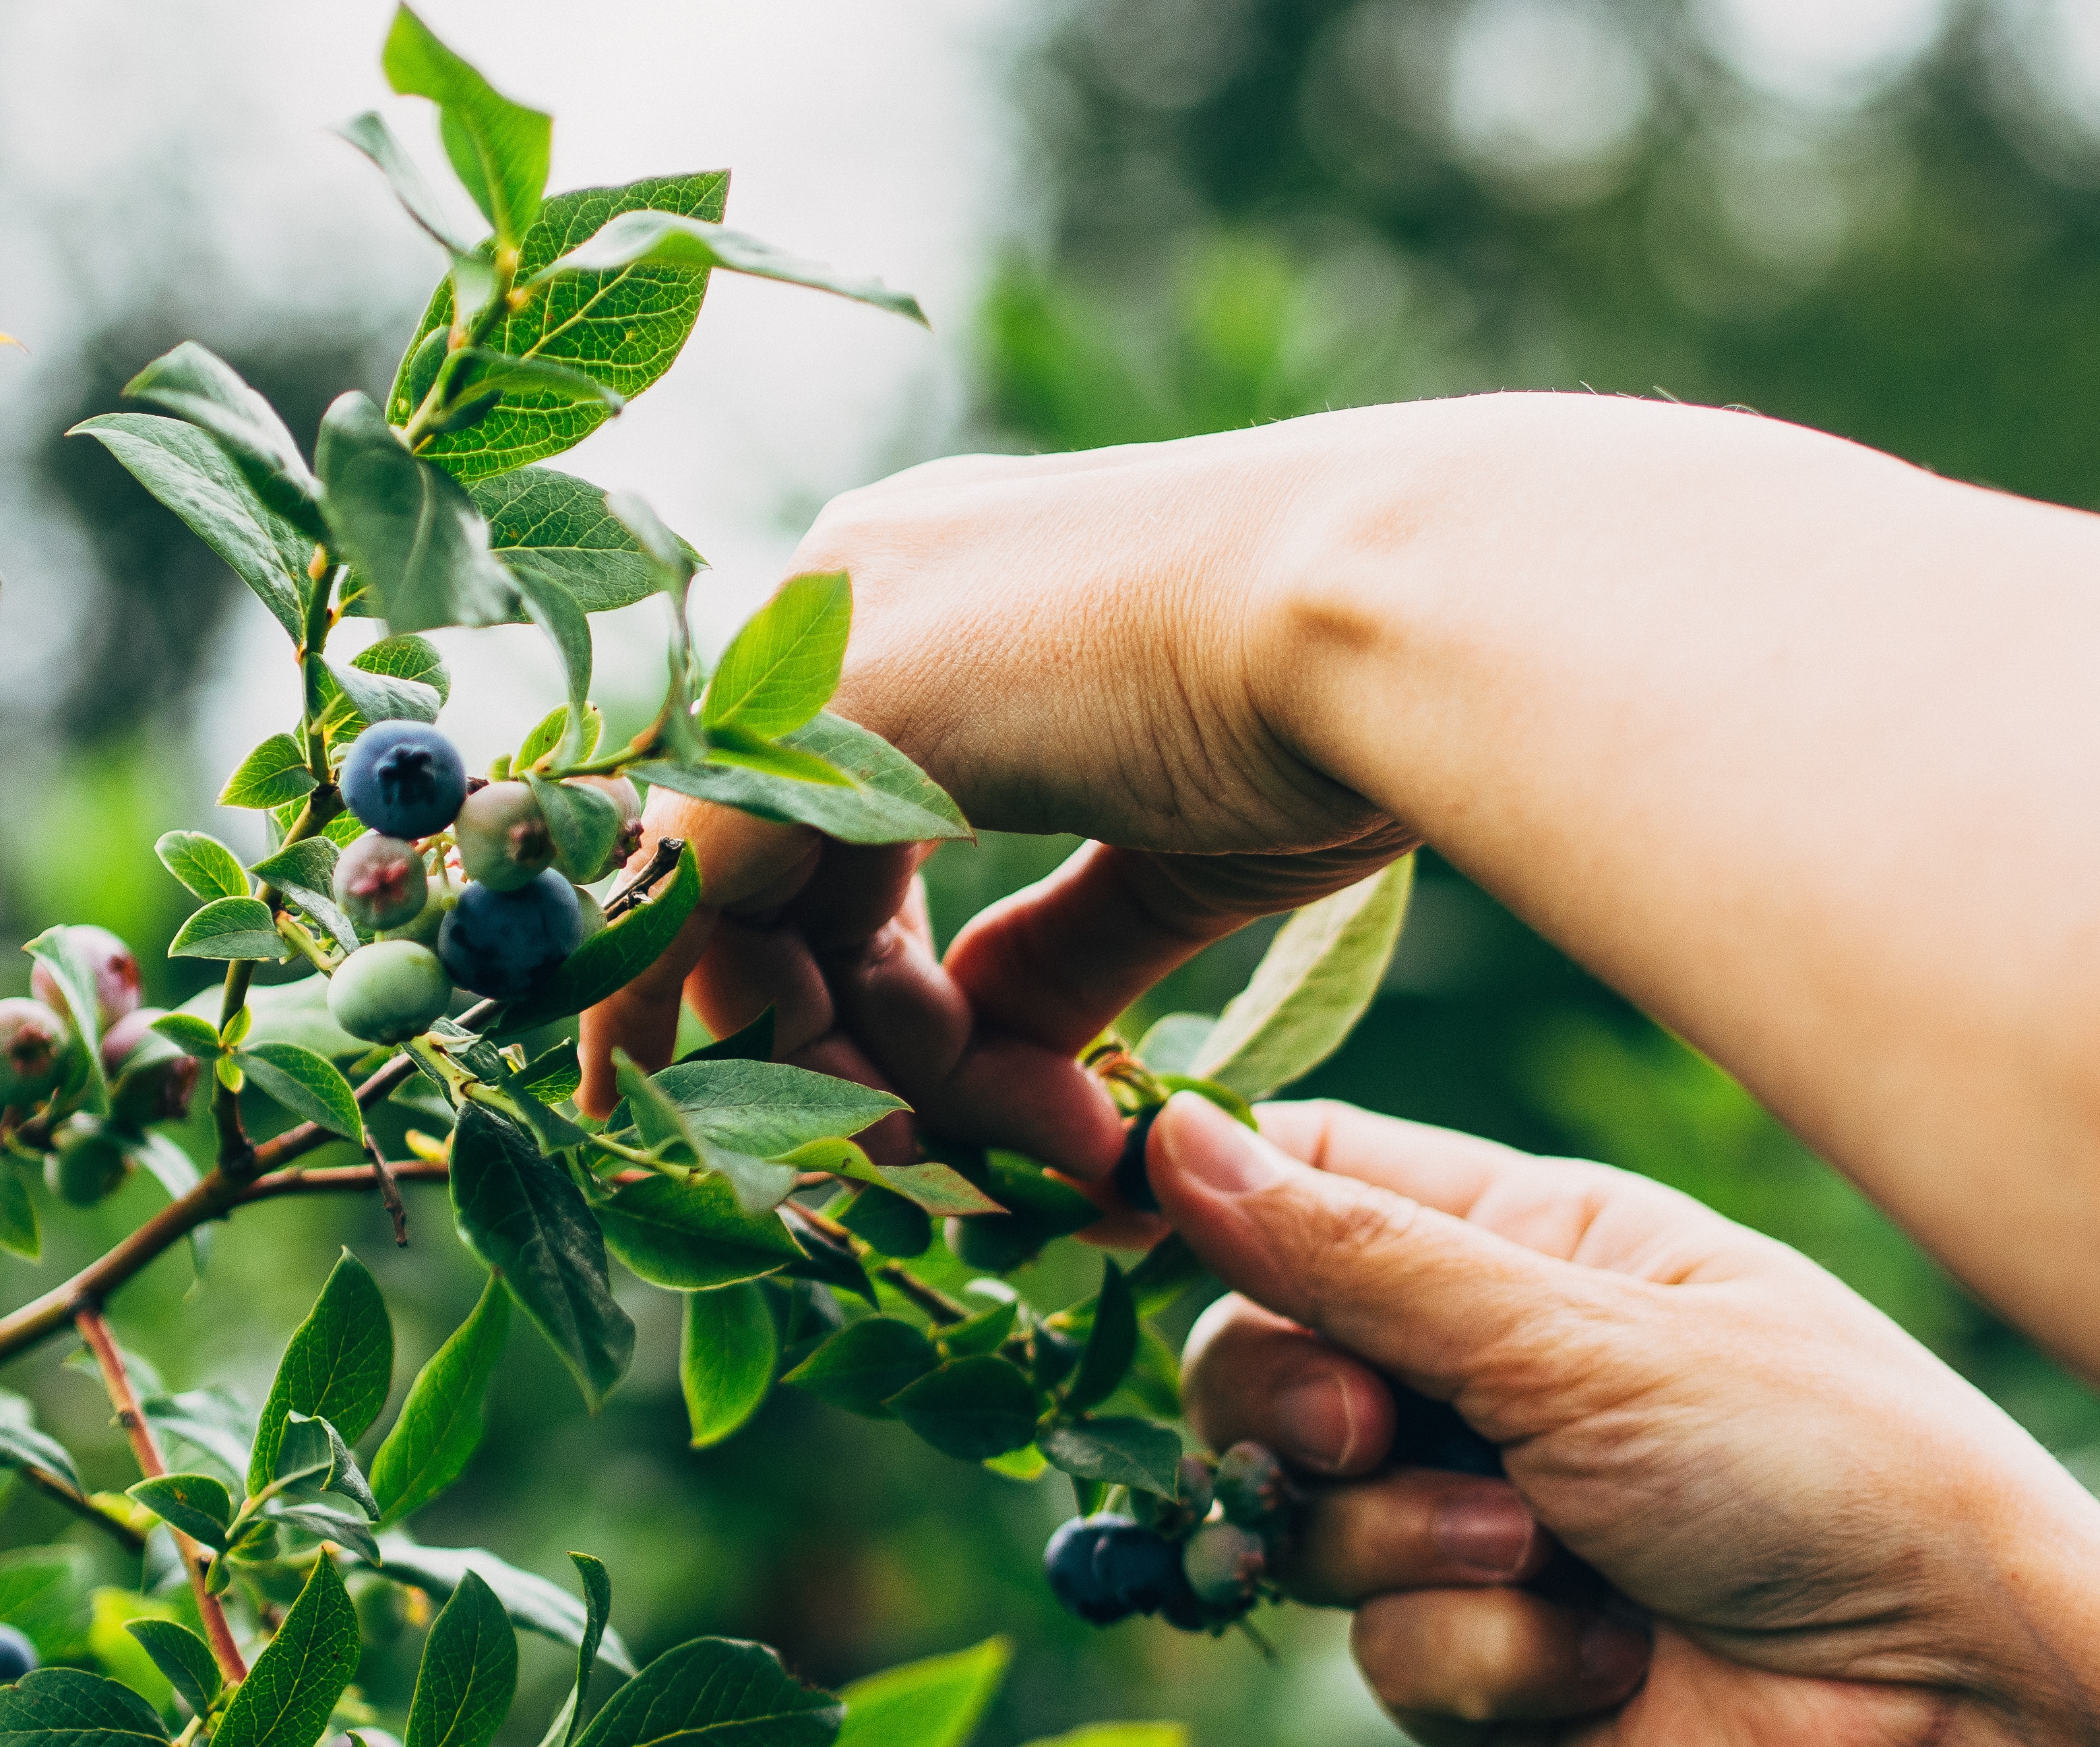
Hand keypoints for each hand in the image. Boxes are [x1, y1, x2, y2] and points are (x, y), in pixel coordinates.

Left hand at [580, 420, 1424, 1153]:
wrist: (1417, 617)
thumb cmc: (1343, 713)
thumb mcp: (1180, 856)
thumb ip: (1065, 947)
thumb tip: (988, 1041)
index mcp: (940, 611)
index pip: (839, 854)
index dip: (896, 1017)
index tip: (1027, 1131)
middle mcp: (853, 599)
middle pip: (778, 895)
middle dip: (870, 1070)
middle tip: (1002, 1179)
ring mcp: (829, 639)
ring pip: (740, 916)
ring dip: (850, 1085)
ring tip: (1031, 1162)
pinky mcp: (832, 707)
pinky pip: (686, 894)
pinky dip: (682, 1022)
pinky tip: (716, 1135)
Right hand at [1160, 1096, 2099, 1745]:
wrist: (1966, 1709)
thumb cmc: (1827, 1470)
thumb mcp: (1586, 1340)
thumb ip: (1365, 1256)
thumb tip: (1173, 1136)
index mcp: (1535, 1244)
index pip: (1317, 1174)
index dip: (1208, 1192)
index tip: (1104, 1209)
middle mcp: (1493, 1370)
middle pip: (1262, 1357)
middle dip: (1294, 1404)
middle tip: (1368, 1429)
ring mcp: (1487, 1516)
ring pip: (1310, 1522)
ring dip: (1419, 1550)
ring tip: (1557, 1554)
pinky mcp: (1495, 1659)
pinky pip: (1386, 1651)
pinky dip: (1486, 1658)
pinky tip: (1605, 1656)